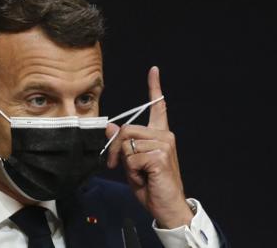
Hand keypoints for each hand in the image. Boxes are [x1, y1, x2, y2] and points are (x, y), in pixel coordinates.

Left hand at [106, 66, 192, 228]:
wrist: (167, 207)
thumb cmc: (151, 185)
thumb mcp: (131, 163)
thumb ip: (123, 145)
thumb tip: (109, 127)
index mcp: (159, 135)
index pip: (158, 107)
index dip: (154, 88)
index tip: (153, 70)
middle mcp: (164, 135)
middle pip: (126, 130)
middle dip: (114, 150)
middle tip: (114, 166)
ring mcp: (164, 145)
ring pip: (127, 145)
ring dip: (125, 164)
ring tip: (139, 175)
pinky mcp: (160, 156)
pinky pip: (132, 158)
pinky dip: (132, 172)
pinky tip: (145, 178)